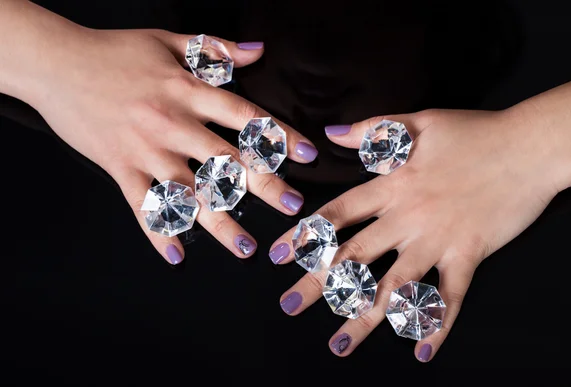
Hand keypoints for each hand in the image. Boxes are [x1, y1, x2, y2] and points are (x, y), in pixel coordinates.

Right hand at [28, 27, 317, 264]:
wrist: (57, 63)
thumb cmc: (115, 50)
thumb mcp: (168, 39)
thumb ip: (214, 47)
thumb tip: (257, 51)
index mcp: (189, 90)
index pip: (246, 117)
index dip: (279, 136)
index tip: (307, 157)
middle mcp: (173, 123)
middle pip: (227, 160)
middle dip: (264, 186)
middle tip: (292, 208)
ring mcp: (146, 150)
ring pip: (190, 192)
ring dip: (221, 222)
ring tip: (247, 248)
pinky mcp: (119, 168)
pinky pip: (143, 206)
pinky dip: (159, 232)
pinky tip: (177, 256)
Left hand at [270, 108, 560, 360]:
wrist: (530, 146)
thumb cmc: (475, 132)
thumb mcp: (419, 122)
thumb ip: (373, 130)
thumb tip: (332, 134)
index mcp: (392, 186)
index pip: (338, 214)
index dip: (306, 235)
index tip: (278, 256)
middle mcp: (407, 218)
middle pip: (353, 255)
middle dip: (319, 282)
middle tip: (289, 305)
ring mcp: (437, 240)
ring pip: (393, 285)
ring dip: (365, 316)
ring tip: (339, 343)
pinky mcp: (469, 254)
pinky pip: (450, 296)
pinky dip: (436, 322)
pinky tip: (422, 349)